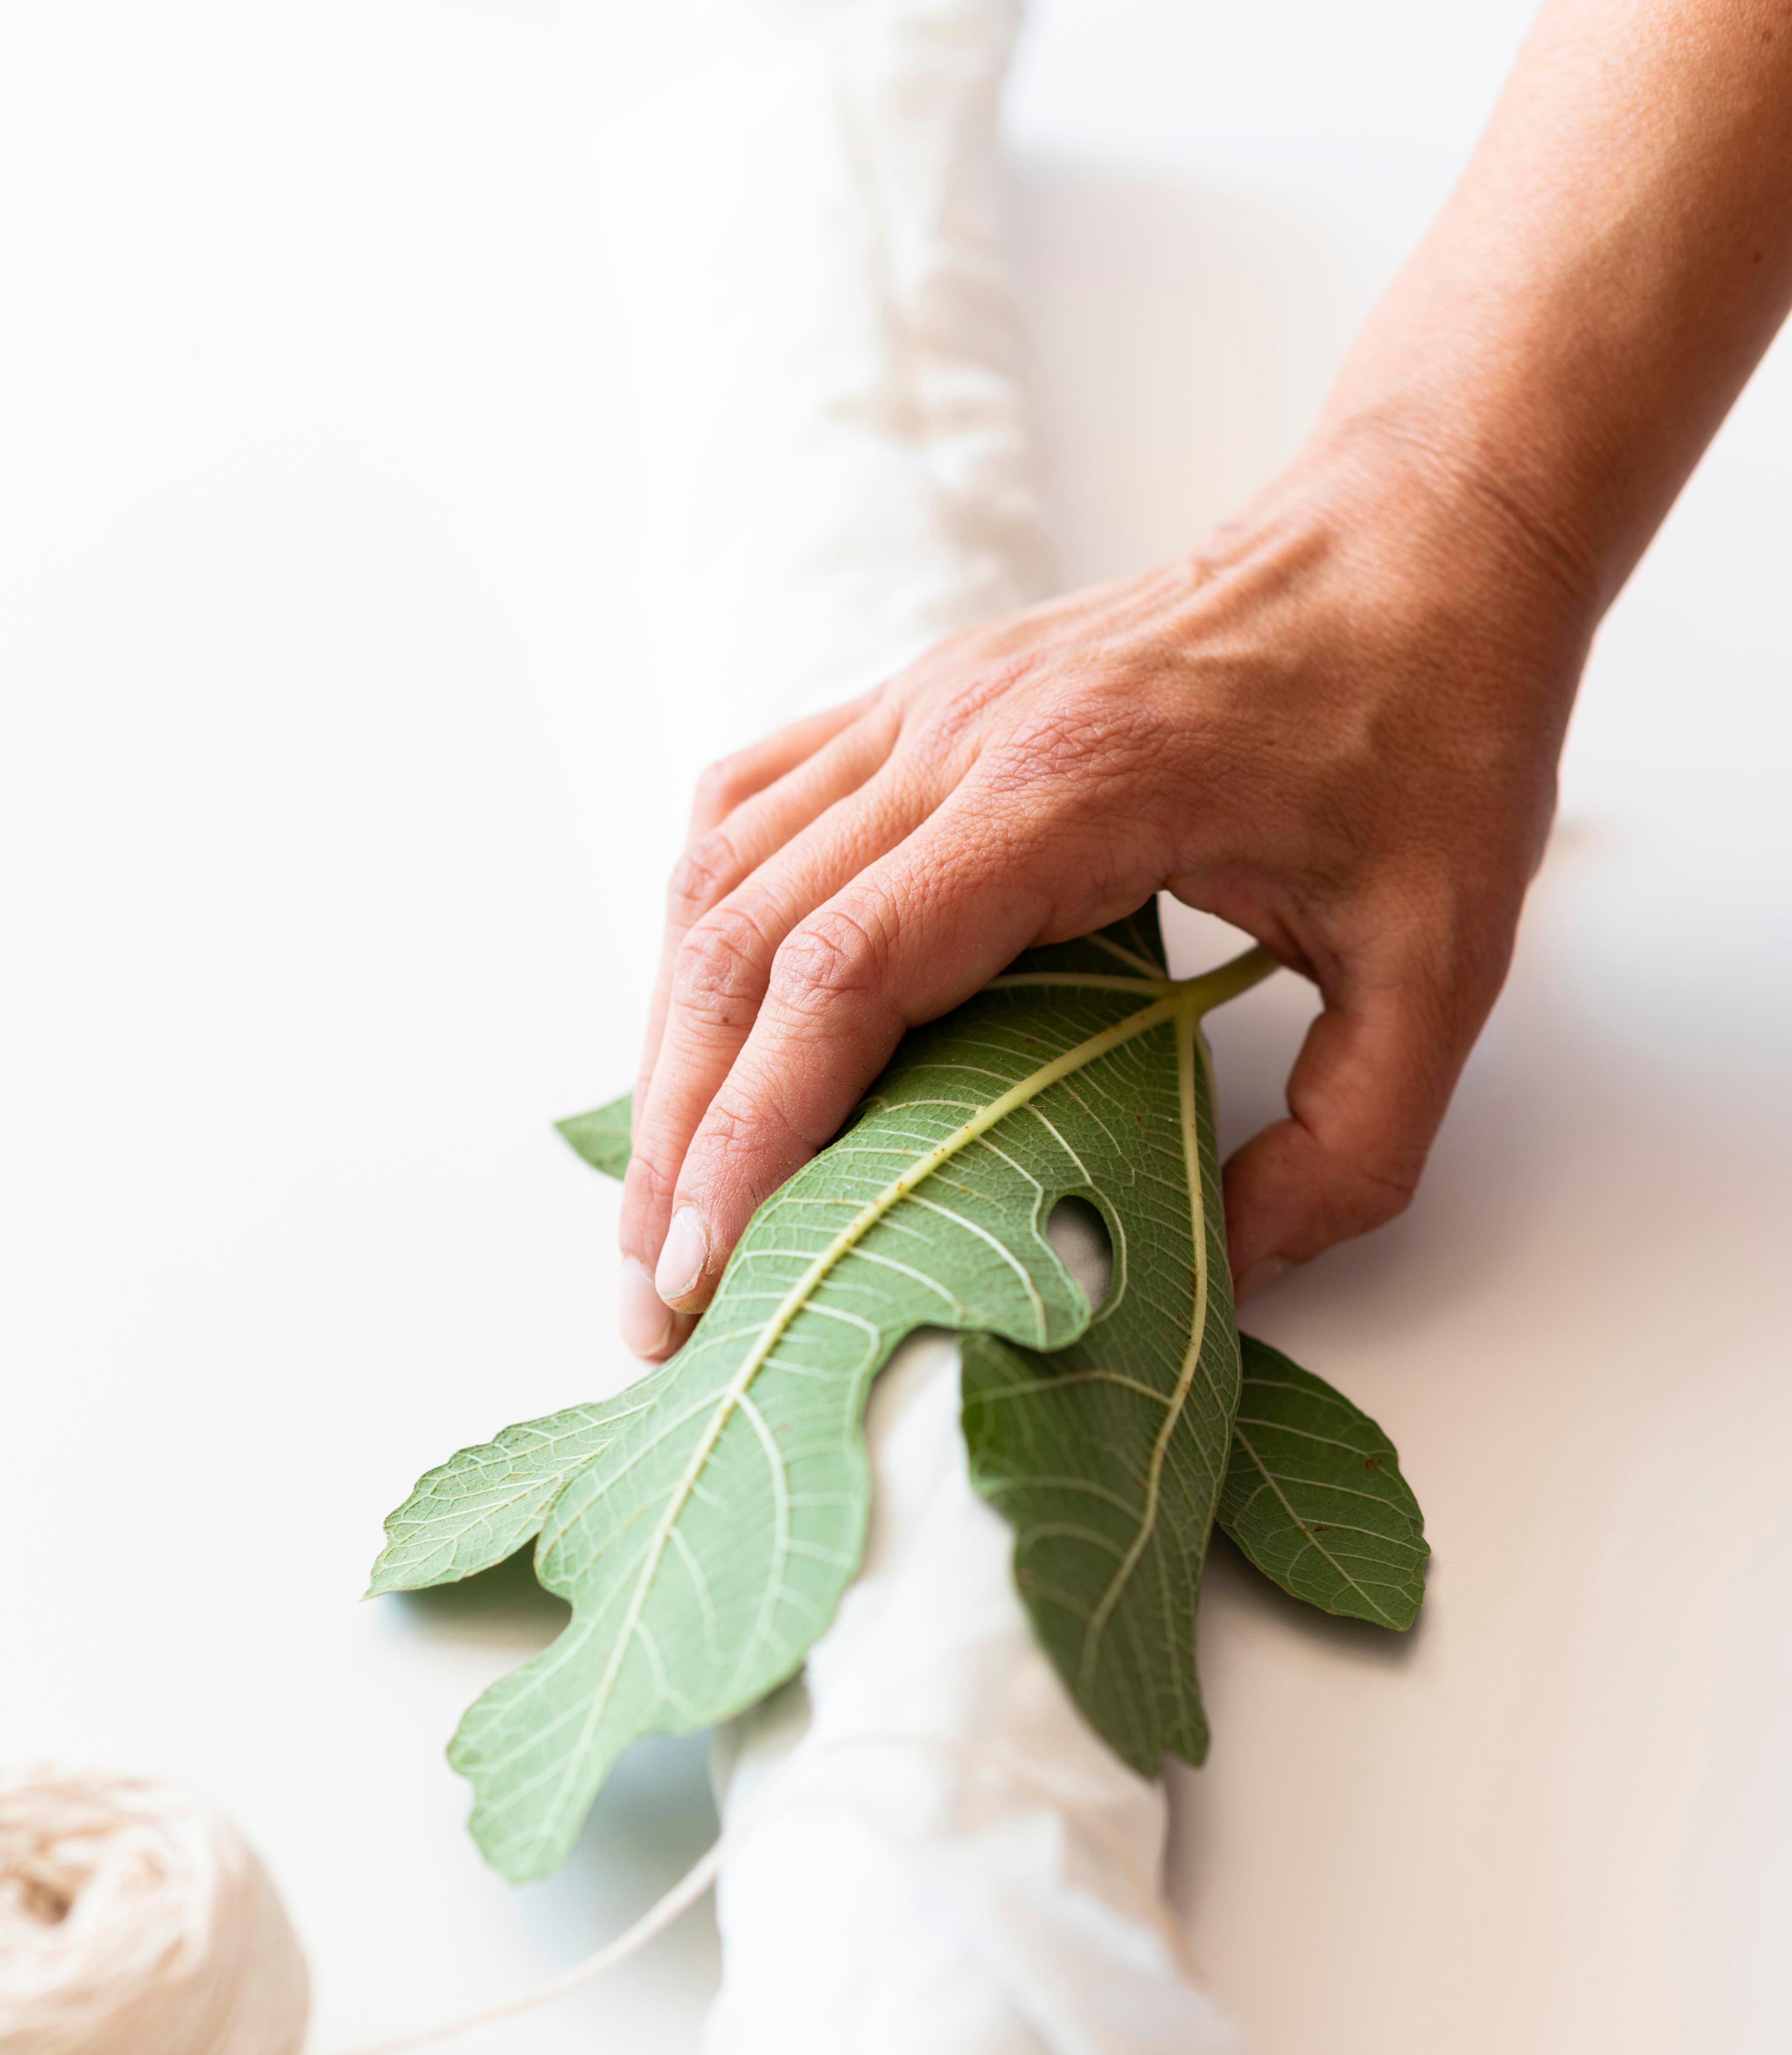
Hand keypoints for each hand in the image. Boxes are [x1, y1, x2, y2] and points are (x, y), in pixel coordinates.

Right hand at [616, 419, 1594, 1356]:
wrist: (1420, 537)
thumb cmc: (1433, 727)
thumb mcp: (1442, 965)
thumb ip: (1350, 1145)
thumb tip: (1223, 1273)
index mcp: (1069, 790)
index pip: (843, 975)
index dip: (756, 1132)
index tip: (712, 1265)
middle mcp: (955, 734)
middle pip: (738, 948)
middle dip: (678, 1140)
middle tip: (658, 1298)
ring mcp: (919, 706)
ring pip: (717, 886)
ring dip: (669, 1053)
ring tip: (663, 1203)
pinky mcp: (915, 703)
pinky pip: (750, 815)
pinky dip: (702, 937)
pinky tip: (700, 1035)